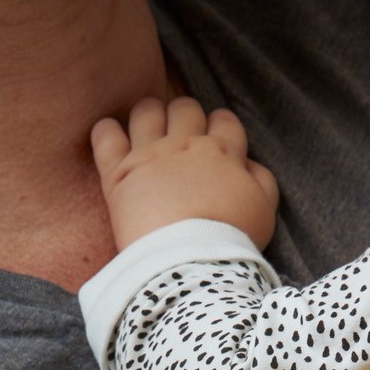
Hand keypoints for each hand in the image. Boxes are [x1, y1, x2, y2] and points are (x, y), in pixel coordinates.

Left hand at [90, 95, 279, 251]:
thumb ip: (261, 180)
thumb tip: (248, 163)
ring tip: (145, 131)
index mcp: (222, 153)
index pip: (224, 121)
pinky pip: (105, 135)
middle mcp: (185, 145)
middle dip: (184, 116)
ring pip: (146, 111)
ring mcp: (149, 155)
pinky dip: (106, 131)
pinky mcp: (118, 172)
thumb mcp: (263, 212)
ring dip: (147, 115)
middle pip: (185, 108)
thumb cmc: (231, 242)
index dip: (219, 127)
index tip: (214, 141)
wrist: (189, 261)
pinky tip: (109, 136)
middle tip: (179, 136)